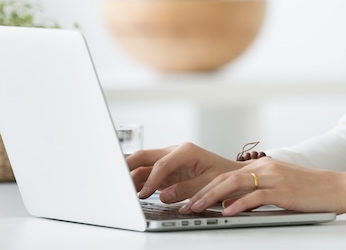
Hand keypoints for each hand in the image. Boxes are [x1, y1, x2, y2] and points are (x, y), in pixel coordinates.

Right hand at [126, 142, 243, 203]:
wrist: (231, 174)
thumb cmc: (223, 175)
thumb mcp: (209, 182)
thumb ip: (186, 189)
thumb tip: (164, 195)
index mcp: (186, 151)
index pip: (161, 164)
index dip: (150, 180)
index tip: (143, 194)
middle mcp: (174, 152)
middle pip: (145, 156)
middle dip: (128, 165)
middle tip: (114, 177)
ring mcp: (168, 160)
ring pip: (143, 165)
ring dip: (130, 175)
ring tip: (119, 188)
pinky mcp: (166, 170)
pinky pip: (147, 173)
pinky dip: (137, 181)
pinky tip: (130, 190)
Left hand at [180, 158, 345, 216]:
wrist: (335, 188)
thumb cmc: (308, 190)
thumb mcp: (278, 187)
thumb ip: (255, 192)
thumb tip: (232, 205)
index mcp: (261, 166)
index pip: (224, 175)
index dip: (203, 186)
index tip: (187, 199)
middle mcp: (264, 167)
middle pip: (223, 178)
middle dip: (199, 192)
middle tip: (183, 205)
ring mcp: (273, 177)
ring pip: (233, 184)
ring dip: (211, 197)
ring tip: (196, 208)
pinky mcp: (282, 190)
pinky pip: (255, 196)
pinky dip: (238, 205)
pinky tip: (227, 213)